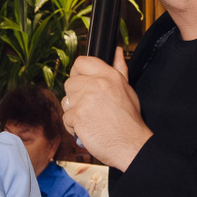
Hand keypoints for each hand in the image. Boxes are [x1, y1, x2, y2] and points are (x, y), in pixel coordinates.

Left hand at [61, 49, 151, 170]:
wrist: (130, 145)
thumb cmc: (129, 120)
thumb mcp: (128, 89)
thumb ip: (119, 69)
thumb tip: (116, 51)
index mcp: (109, 76)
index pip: (81, 62)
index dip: (78, 72)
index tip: (81, 81)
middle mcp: (96, 84)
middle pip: (69, 83)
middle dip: (76, 96)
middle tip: (91, 108)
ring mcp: (85, 99)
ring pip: (66, 101)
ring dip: (74, 112)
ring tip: (92, 119)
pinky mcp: (76, 116)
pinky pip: (66, 118)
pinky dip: (73, 126)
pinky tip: (88, 129)